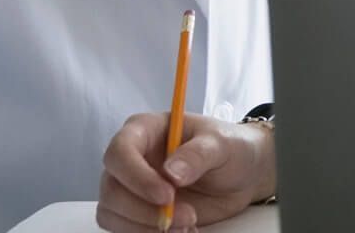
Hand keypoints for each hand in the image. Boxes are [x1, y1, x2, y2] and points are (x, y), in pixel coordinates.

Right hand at [97, 112, 274, 231]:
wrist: (243, 174)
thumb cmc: (230, 148)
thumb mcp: (221, 144)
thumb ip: (197, 155)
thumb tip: (171, 173)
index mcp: (143, 130)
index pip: (119, 152)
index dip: (137, 177)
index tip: (167, 195)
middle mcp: (131, 159)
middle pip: (112, 190)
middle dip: (145, 211)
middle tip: (187, 217)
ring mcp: (131, 187)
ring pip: (113, 213)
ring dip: (146, 227)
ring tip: (187, 226)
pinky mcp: (138, 211)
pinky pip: (126, 229)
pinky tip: (182, 231)